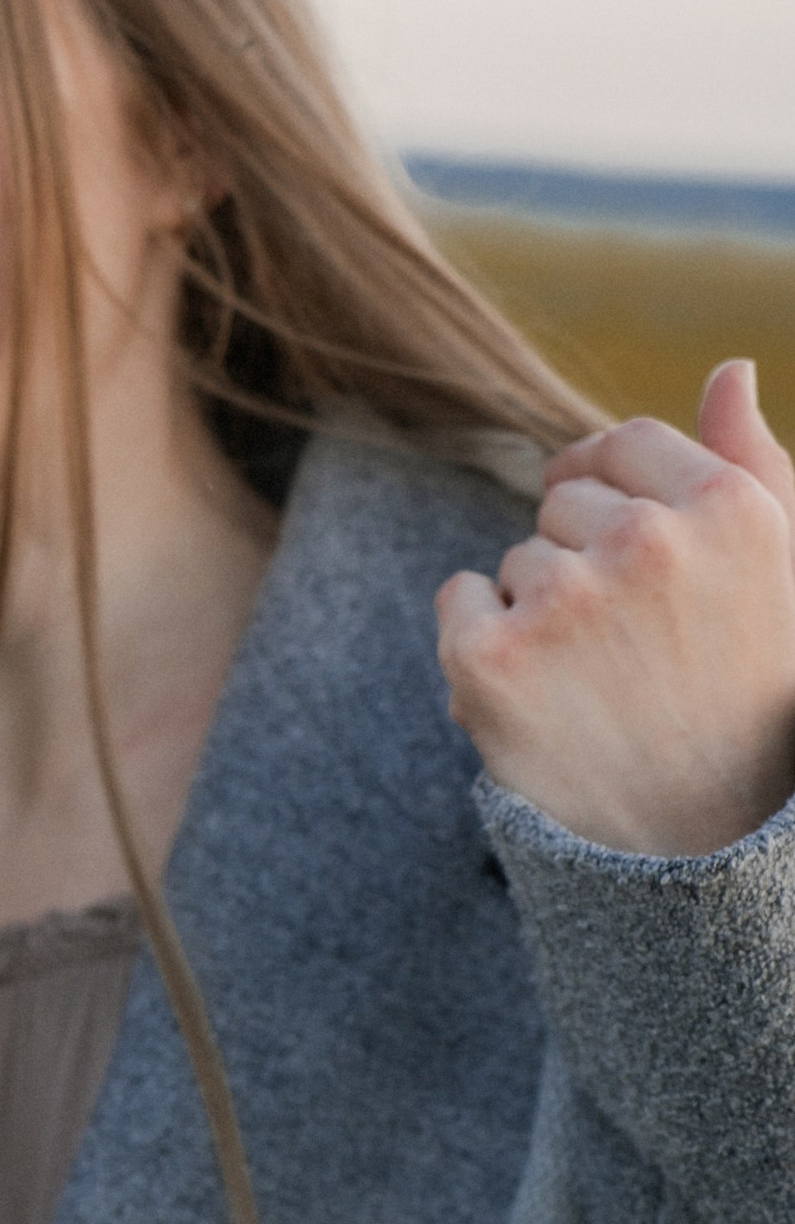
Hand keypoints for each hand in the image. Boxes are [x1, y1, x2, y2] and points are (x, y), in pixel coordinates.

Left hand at [436, 360, 794, 853]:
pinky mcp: (489, 658)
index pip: (625, 443)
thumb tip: (727, 367)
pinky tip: (543, 701)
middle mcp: (648, 541)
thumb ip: (752, 464)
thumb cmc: (748, 707)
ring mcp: (564, 599)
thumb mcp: (781, 577)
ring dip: (539, 614)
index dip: (613, 490)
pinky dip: (480, 646)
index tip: (627, 551)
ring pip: (516, 560)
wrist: (700, 856)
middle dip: (584, 561)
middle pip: (564, 501)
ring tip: (600, 688)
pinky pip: (459, 601)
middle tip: (636, 654)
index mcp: (729, 509)